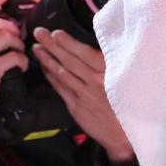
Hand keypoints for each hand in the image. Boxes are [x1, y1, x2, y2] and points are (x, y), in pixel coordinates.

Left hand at [31, 29, 133, 162]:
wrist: (127, 132)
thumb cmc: (129, 103)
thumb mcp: (127, 79)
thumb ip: (110, 65)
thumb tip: (94, 50)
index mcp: (109, 72)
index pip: (84, 53)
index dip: (68, 42)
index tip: (56, 33)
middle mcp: (95, 81)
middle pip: (69, 60)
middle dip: (51, 45)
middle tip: (39, 33)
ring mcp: (84, 94)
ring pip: (61, 73)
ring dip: (47, 59)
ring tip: (37, 48)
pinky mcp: (77, 106)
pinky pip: (60, 88)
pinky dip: (51, 77)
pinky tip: (44, 68)